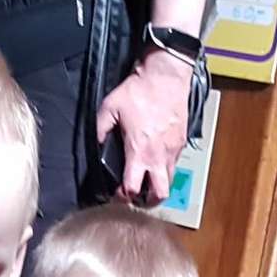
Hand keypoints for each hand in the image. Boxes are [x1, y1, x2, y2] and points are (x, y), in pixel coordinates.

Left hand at [95, 51, 193, 203]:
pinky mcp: (181, 142)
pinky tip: (155, 160)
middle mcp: (158, 156)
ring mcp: (173, 151)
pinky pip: (175, 164)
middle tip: (138, 197)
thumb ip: (100, 129)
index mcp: (139, 152)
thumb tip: (96, 143)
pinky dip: (165, 168)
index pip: (132, 189)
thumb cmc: (140, 90)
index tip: (117, 195)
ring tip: (147, 181)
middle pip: (159, 194)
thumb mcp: (110, 107)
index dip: (122, 197)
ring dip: (158, 186)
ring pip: (169, 181)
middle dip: (148, 201)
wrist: (166, 76)